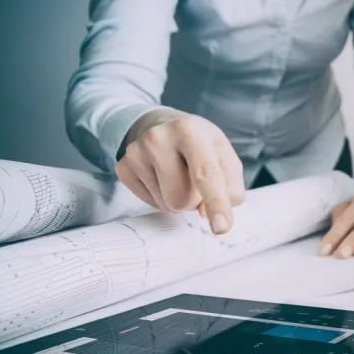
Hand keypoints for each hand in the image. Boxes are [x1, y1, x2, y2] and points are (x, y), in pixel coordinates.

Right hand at [116, 108, 244, 233]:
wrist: (165, 126)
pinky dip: (163, 197)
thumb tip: (205, 213)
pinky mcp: (123, 167)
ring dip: (179, 199)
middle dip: (195, 199)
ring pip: (167, 205)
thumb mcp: (226, 157)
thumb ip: (230, 187)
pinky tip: (163, 176)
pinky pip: (151, 204)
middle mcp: (158, 138)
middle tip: (194, 178)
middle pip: (182, 199)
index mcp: (191, 131)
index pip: (206, 174)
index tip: (222, 228)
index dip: (216, 203)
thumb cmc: (202, 146)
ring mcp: (136, 152)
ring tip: (179, 175)